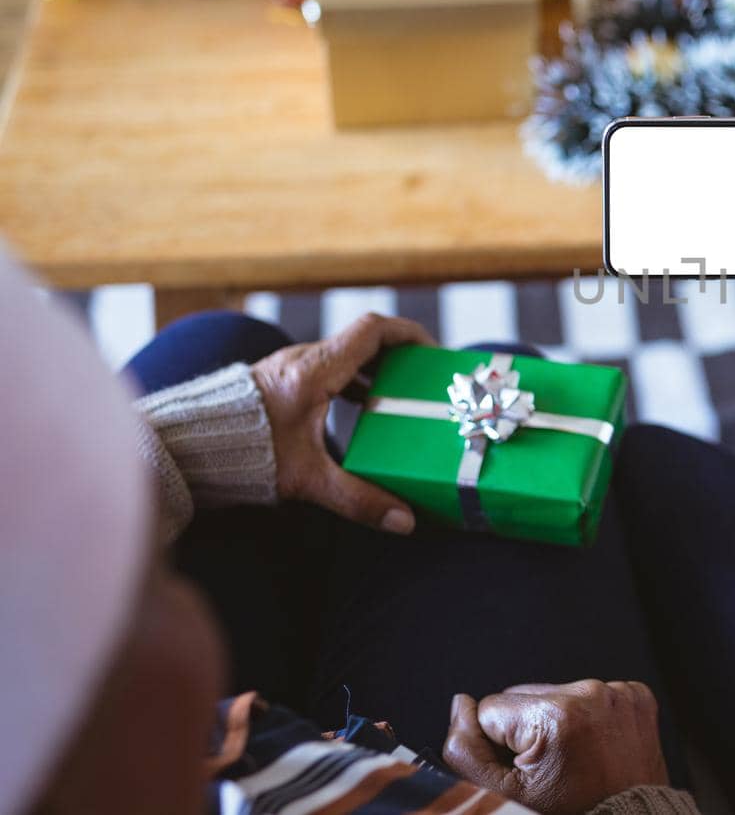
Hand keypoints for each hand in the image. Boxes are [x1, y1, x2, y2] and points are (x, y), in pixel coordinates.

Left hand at [250, 312, 432, 532]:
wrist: (185, 448)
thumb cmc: (242, 455)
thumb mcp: (307, 479)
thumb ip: (357, 499)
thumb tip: (403, 520)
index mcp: (314, 370)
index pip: (372, 330)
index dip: (409, 335)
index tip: (432, 354)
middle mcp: (302, 359)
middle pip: (363, 341)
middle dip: (398, 358)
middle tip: (422, 381)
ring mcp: (288, 367)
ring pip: (344, 356)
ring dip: (374, 371)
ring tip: (397, 399)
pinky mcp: (277, 381)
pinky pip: (326, 370)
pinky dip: (351, 383)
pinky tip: (359, 412)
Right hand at [443, 682, 669, 814]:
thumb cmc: (570, 814)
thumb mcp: (505, 796)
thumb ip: (466, 751)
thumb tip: (460, 704)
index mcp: (555, 717)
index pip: (491, 709)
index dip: (500, 745)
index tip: (527, 768)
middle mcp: (590, 694)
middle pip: (524, 696)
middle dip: (528, 728)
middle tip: (552, 767)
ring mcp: (618, 693)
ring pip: (556, 694)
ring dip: (556, 720)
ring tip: (575, 758)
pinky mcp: (636, 695)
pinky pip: (590, 695)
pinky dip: (587, 717)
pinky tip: (595, 747)